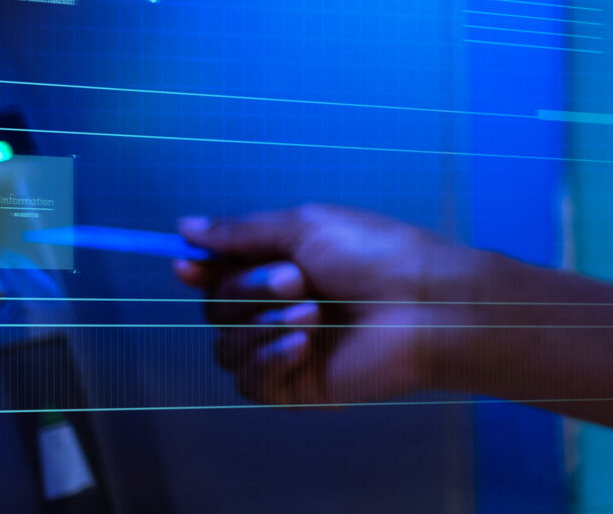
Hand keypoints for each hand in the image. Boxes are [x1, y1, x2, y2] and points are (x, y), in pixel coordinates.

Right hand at [173, 203, 528, 404]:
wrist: (426, 306)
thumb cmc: (377, 255)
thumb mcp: (307, 226)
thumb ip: (242, 232)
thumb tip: (186, 227)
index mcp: (281, 263)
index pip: (218, 273)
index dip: (199, 270)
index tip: (188, 265)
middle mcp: (277, 306)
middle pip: (215, 307)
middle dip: (246, 289)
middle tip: (296, 278)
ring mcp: (284, 347)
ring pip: (225, 346)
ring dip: (261, 324)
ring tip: (312, 311)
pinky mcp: (295, 386)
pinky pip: (248, 381)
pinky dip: (267, 359)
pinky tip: (301, 345)